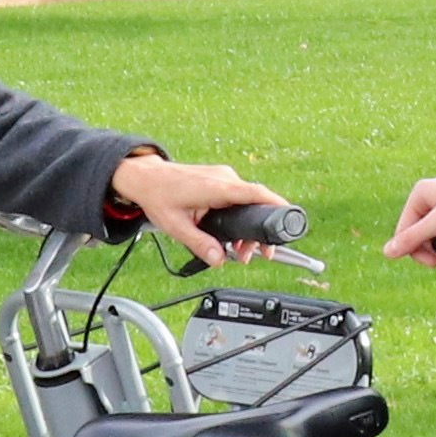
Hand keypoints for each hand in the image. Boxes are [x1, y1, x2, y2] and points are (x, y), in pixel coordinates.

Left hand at [109, 152, 288, 266]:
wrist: (145, 177)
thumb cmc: (158, 196)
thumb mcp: (176, 227)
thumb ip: (200, 245)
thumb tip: (218, 260)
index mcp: (216, 187)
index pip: (255, 193)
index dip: (275, 204)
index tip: (290, 217)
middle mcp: (224, 178)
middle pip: (255, 202)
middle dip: (259, 231)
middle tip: (258, 254)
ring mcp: (222, 177)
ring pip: (247, 201)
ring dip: (248, 225)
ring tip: (240, 250)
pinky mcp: (219, 179)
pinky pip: (238, 197)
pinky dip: (240, 215)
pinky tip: (232, 233)